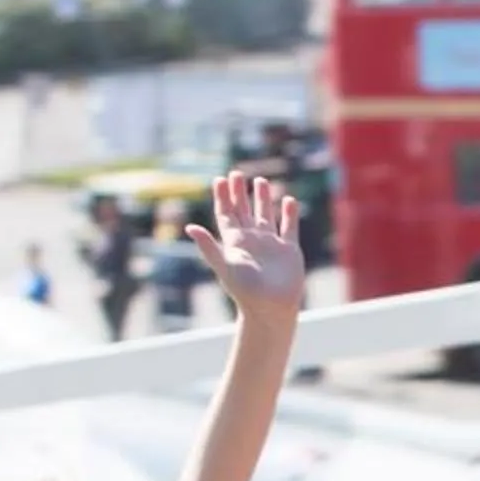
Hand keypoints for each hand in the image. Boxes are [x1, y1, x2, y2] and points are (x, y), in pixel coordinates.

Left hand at [185, 171, 306, 319]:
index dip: (222, 197)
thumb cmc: (245, 290)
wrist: (271, 308)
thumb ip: (208, 246)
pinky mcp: (289, 249)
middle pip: (244, 211)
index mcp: (234, 242)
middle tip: (237, 173)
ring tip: (261, 181)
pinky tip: (288, 200)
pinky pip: (289, 227)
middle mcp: (252, 240)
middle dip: (240, 193)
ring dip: (263, 199)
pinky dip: (289, 214)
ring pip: (266, 215)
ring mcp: (271, 244)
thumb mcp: (223, 266)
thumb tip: (190, 228)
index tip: (220, 180)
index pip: (226, 214)